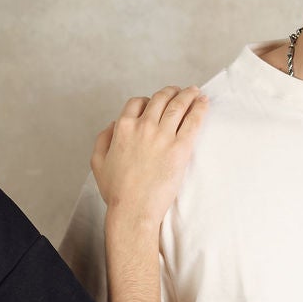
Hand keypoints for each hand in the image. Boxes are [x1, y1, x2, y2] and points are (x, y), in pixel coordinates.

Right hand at [91, 86, 205, 226]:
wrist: (134, 210)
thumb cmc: (116, 192)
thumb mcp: (98, 162)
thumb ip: (103, 139)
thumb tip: (112, 125)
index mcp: (123, 128)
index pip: (137, 102)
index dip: (147, 100)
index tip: (154, 103)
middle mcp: (143, 126)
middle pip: (160, 99)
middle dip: (171, 91)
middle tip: (179, 91)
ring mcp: (162, 136)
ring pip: (178, 105)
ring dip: (188, 94)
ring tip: (195, 91)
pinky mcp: (180, 148)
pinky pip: (193, 121)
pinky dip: (199, 108)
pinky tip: (204, 102)